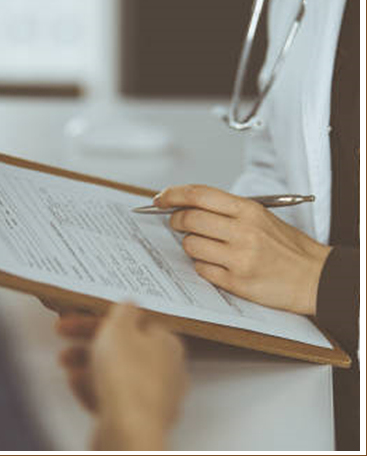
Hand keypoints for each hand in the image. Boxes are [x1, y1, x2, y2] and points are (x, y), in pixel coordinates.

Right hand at [57, 304, 186, 449]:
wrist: (129, 431)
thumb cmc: (127, 377)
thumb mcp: (119, 328)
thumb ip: (123, 310)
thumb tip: (129, 302)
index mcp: (167, 343)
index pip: (133, 323)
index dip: (101, 319)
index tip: (78, 320)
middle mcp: (167, 369)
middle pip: (123, 348)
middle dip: (89, 343)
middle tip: (65, 340)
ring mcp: (155, 397)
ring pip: (117, 374)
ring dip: (88, 366)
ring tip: (66, 366)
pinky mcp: (140, 419)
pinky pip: (115, 398)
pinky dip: (95, 389)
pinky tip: (76, 385)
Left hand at [155, 185, 331, 314]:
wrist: (315, 277)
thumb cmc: (287, 247)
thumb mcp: (262, 217)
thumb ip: (227, 212)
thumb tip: (188, 207)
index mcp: (248, 210)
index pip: (199, 195)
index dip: (173, 194)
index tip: (160, 198)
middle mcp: (242, 231)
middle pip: (189, 218)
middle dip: (175, 220)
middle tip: (177, 222)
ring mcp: (239, 257)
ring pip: (190, 245)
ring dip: (189, 245)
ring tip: (204, 246)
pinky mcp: (237, 281)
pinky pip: (201, 269)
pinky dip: (202, 265)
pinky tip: (215, 264)